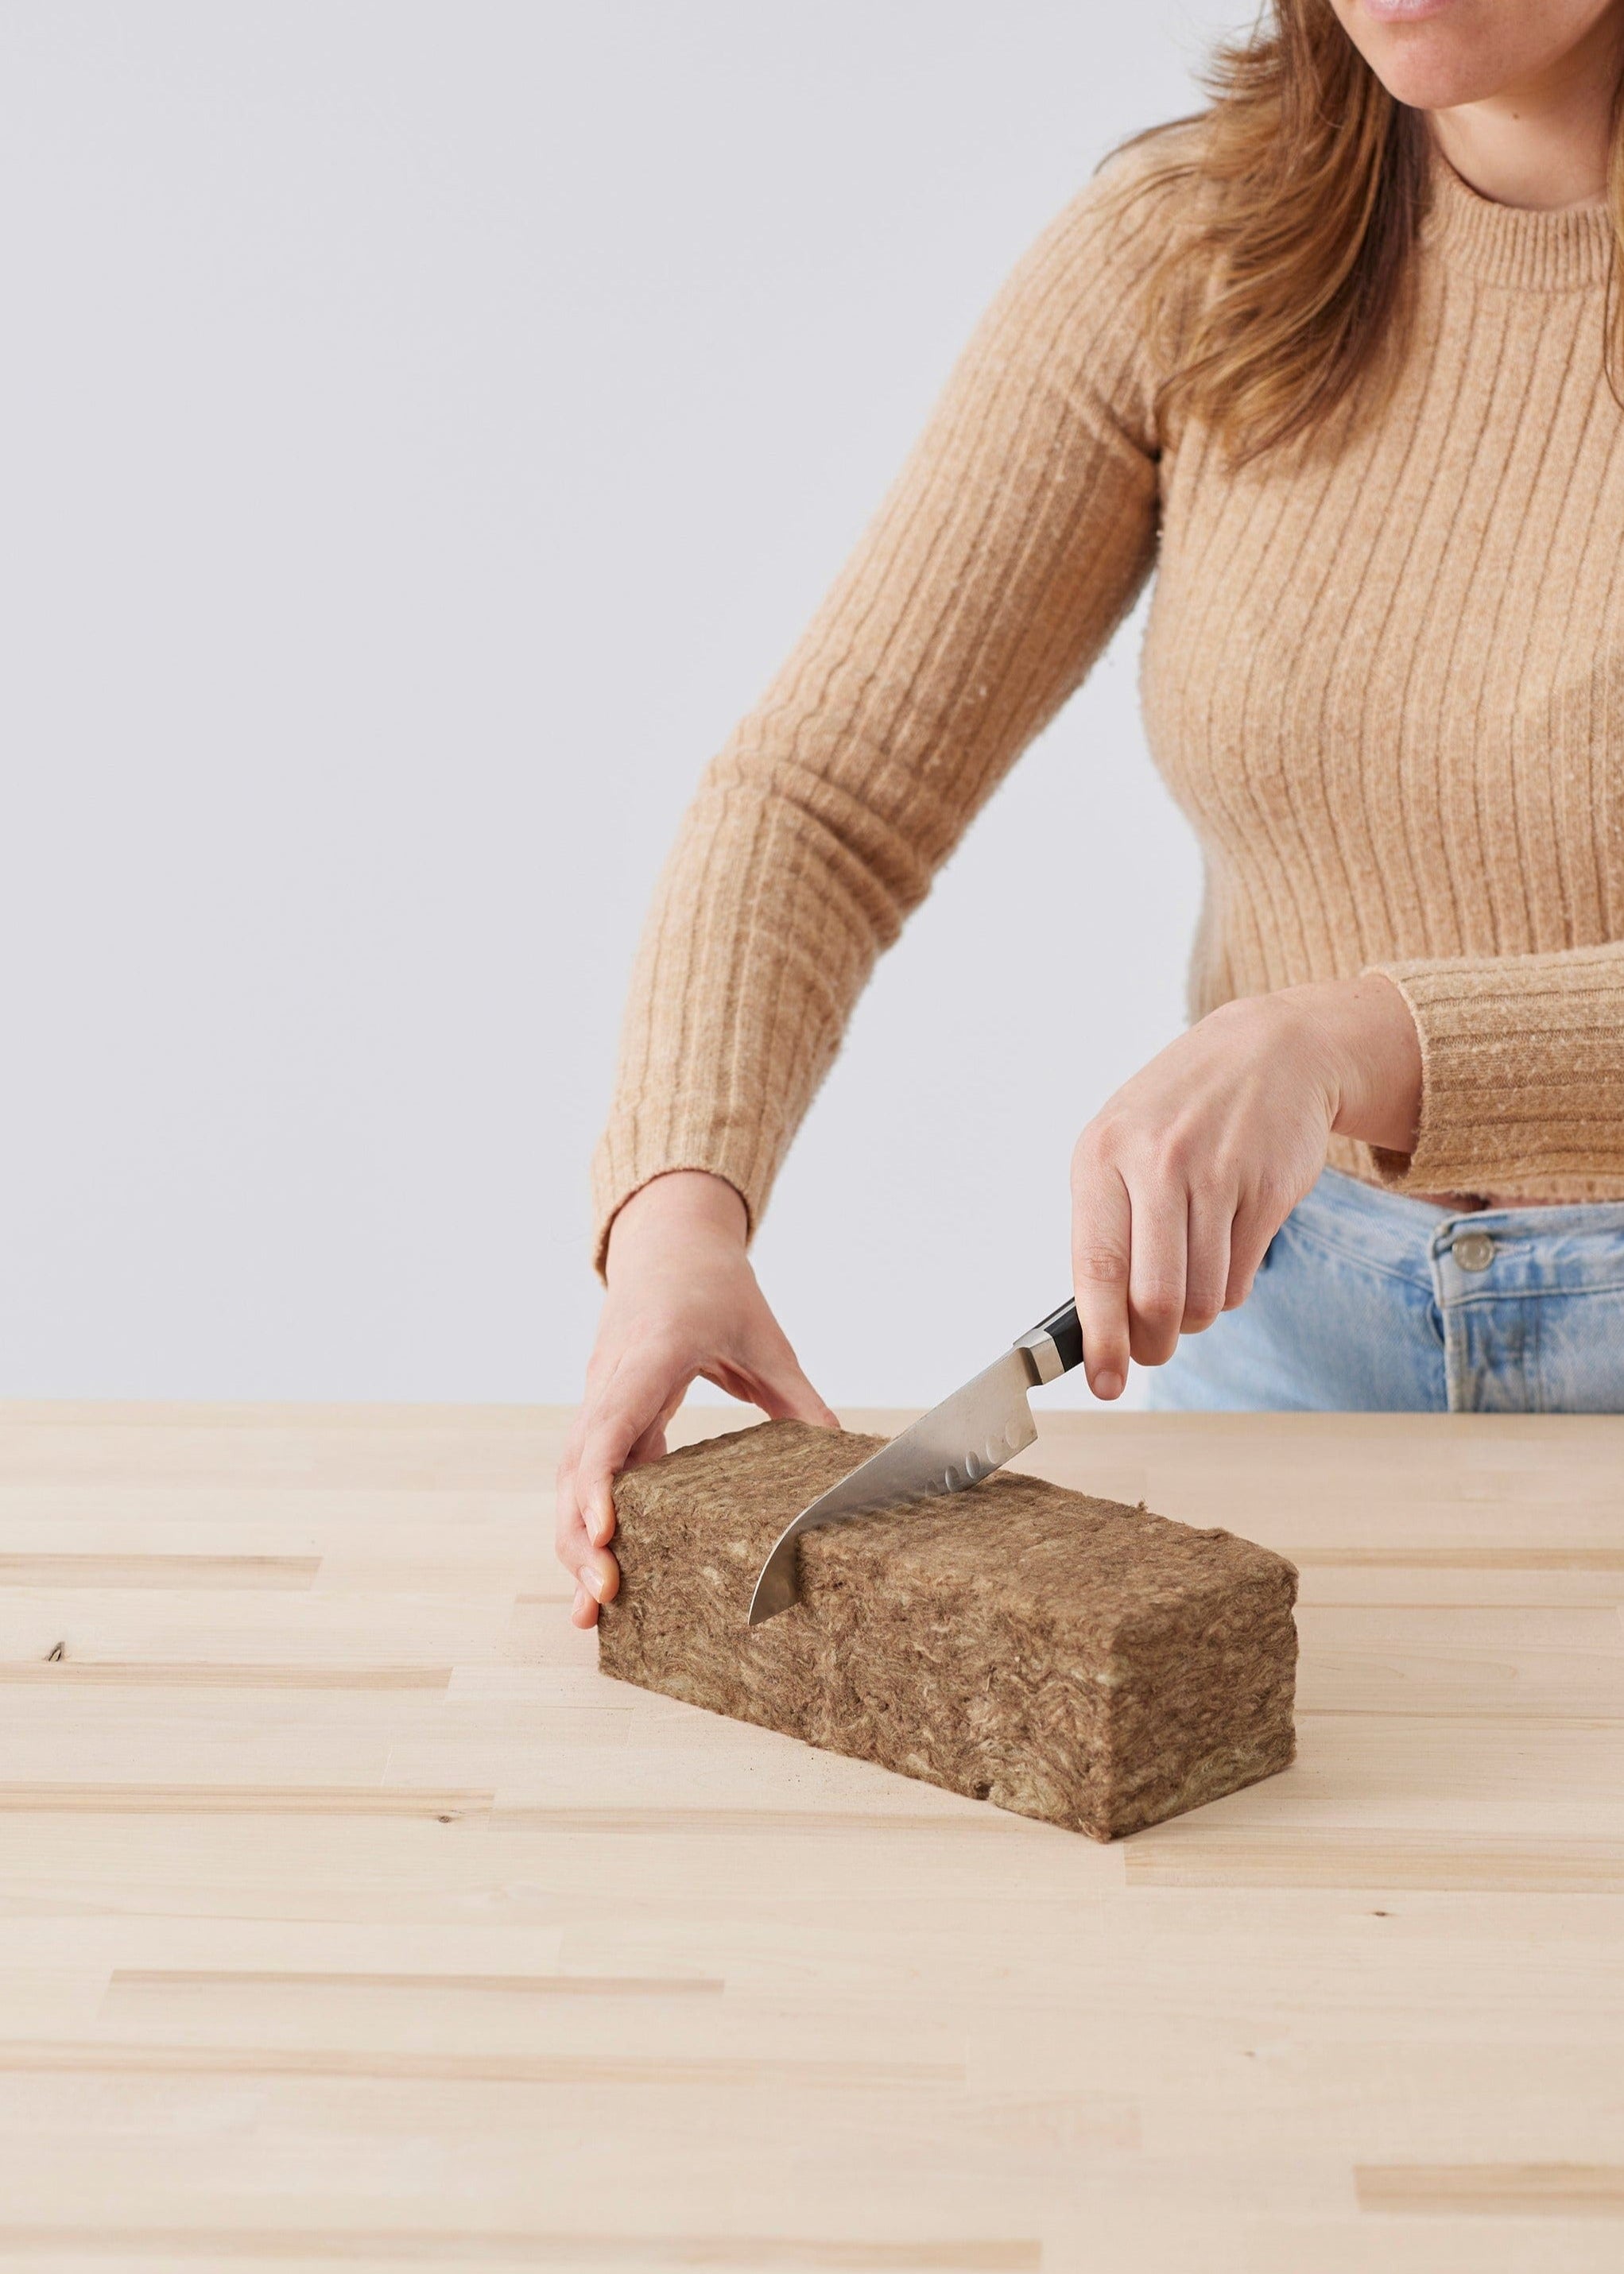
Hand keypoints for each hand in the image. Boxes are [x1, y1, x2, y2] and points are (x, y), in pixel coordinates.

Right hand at [555, 1170, 838, 1626]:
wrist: (668, 1242)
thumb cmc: (717, 1285)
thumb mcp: (768, 1338)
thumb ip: (800, 1399)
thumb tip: (839, 1460)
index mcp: (653, 1352)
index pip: (612, 1422)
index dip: (602, 1482)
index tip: (607, 1534)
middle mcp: (612, 1378)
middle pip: (578, 1466)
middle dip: (582, 1535)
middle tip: (601, 1599)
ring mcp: (600, 1396)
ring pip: (572, 1476)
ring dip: (574, 1540)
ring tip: (590, 1610)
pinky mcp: (602, 1412)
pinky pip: (587, 1472)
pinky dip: (587, 1520)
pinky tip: (602, 1571)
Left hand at [1069, 975, 1421, 1398]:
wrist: (1269, 1050)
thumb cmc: (1179, 1111)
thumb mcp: (1121, 1146)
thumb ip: (1105, 1226)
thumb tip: (1096, 1325)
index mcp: (1101, 1157)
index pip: (1095, 1268)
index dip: (1100, 1338)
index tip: (1103, 1382)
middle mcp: (1156, 1164)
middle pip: (1155, 1299)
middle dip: (1154, 1343)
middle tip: (1154, 1347)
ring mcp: (1217, 1176)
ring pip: (1202, 1299)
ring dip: (1193, 1316)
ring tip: (1189, 1279)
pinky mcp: (1267, 1191)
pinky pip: (1240, 1280)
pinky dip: (1226, 1288)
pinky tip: (1224, 1249)